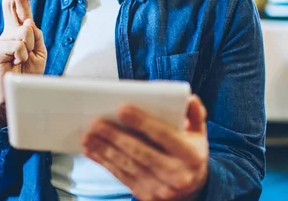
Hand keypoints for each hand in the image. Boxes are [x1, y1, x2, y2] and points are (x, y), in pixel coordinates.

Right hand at [0, 0, 46, 126]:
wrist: (20, 91)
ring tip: (23, 58)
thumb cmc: (29, 72)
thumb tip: (28, 21)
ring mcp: (1, 40)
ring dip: (30, 46)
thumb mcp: (39, 51)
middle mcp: (8, 32)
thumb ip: (36, 35)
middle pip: (9, 4)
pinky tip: (17, 63)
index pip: (17, 7)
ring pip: (24, 31)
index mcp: (19, 30)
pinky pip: (18, 45)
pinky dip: (23, 55)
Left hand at [82, 95, 208, 200]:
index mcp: (190, 155)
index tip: (122, 108)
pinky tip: (92, 151)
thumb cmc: (190, 154)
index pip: (163, 135)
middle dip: (116, 136)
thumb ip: (195, 115)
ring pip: (127, 166)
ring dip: (104, 150)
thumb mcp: (199, 134)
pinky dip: (104, 163)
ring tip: (88, 135)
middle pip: (141, 153)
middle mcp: (177, 175)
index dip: (142, 122)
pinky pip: (122, 177)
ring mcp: (161, 189)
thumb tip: (189, 98)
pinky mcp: (146, 197)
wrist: (194, 191)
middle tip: (96, 122)